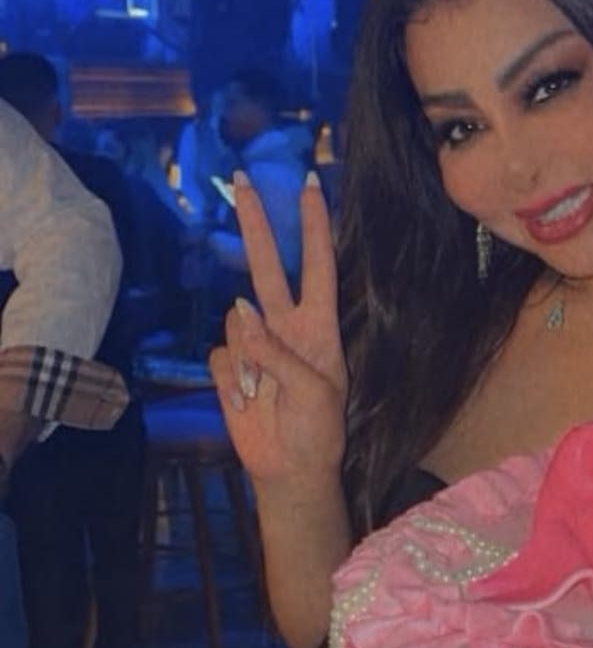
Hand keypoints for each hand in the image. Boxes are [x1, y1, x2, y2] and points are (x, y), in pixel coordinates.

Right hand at [208, 173, 346, 491]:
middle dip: (256, 221)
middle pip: (266, 263)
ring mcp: (256, 343)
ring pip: (234, 320)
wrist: (291, 470)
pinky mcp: (230, 365)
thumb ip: (277, 350)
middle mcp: (287, 324)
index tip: (311, 185)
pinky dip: (231, 378)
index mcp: (319, 325)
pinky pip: (219, 353)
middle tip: (242, 177)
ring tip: (267, 395)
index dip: (313, 225)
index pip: (316, 263)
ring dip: (246, 358)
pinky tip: (247, 401)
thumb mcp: (313, 390)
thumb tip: (239, 310)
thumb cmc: (319, 430)